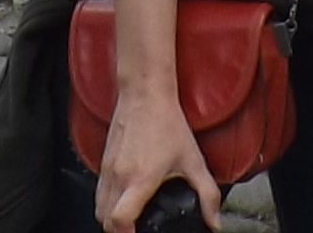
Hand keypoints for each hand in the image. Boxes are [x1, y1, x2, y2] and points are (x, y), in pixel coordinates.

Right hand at [92, 84, 221, 232]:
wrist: (145, 94)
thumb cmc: (166, 123)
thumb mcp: (193, 161)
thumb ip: (208, 194)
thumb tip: (215, 221)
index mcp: (140, 179)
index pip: (119, 219)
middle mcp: (119, 176)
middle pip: (104, 220)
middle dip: (118, 231)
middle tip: (135, 231)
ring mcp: (108, 168)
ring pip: (98, 207)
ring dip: (110, 219)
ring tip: (127, 223)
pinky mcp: (103, 161)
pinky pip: (98, 192)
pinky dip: (105, 203)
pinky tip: (121, 202)